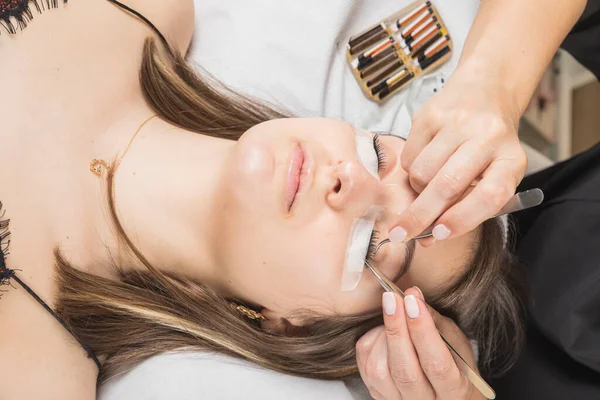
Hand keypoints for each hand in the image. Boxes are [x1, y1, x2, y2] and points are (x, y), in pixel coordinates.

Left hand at [356, 287, 483, 399]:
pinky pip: (366, 369)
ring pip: (380, 371)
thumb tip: (412, 295)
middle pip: (405, 371)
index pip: (436, 364)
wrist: (444, 394)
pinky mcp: (379, 396)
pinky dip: (371, 344)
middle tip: (392, 298)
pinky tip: (383, 333)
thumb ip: (434, 321)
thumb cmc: (454, 364)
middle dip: (396, 329)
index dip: (422, 331)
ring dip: (383, 337)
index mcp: (454, 391)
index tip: (412, 300)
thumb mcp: (455, 342)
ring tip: (393, 317)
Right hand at [389, 64, 526, 244]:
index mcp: (511, 159)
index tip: (439, 235)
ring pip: (421, 173)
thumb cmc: (489, 143)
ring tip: (426, 185)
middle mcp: (488, 137)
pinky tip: (424, 160)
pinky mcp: (430, 115)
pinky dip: (410, 168)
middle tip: (399, 234)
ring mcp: (457, 123)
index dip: (463, 219)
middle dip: (420, 216)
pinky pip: (408, 157)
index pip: (490, 195)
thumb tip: (428, 237)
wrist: (486, 89)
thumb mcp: (494, 172)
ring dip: (417, 189)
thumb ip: (468, 205)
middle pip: (447, 186)